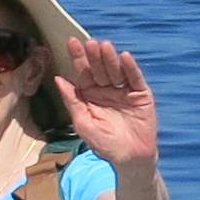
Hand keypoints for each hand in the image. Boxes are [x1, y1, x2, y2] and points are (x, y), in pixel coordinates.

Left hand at [58, 34, 158, 166]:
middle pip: (99, 68)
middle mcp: (107, 89)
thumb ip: (72, 101)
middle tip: (89, 43)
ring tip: (104, 46)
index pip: (83, 72)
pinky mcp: (141, 94)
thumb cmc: (103, 143)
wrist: (129, 158)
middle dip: (94, 56)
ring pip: (116, 70)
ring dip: (110, 58)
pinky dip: (130, 68)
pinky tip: (124, 57)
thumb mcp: (83, 123)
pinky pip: (135, 78)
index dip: (78, 57)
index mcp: (90, 94)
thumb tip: (58, 79)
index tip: (72, 42)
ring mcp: (124, 90)